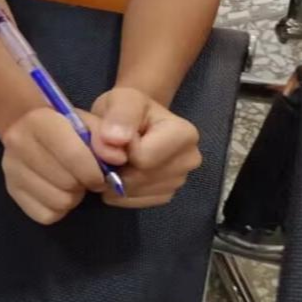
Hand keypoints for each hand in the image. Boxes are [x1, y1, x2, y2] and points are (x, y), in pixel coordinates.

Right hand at [0, 107, 107, 223]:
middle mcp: (18, 143)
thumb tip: (117, 160)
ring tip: (71, 182)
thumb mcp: (89, 122)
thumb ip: (106, 138)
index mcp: (40, 121)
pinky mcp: (11, 190)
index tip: (101, 173)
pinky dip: (58, 209)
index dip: (95, 171)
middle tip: (84, 176)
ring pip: (58, 202)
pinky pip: (45, 215)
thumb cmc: (66, 126)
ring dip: (72, 196)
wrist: (28, 125)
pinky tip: (58, 191)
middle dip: (83, 183)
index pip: (74, 155)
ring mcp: (11, 169)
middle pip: (67, 183)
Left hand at [91, 87, 201, 207]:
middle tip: (111, 152)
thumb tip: (116, 140)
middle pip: (141, 178)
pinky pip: (137, 202)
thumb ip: (119, 115)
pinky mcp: (167, 194)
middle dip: (118, 167)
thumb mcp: (121, 99)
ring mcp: (180, 180)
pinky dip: (122, 193)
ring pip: (137, 192)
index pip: (143, 158)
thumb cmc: (126, 109)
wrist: (128, 122)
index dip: (121, 149)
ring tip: (115, 161)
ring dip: (117, 181)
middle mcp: (190, 160)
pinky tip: (121, 174)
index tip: (116, 137)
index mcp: (185, 134)